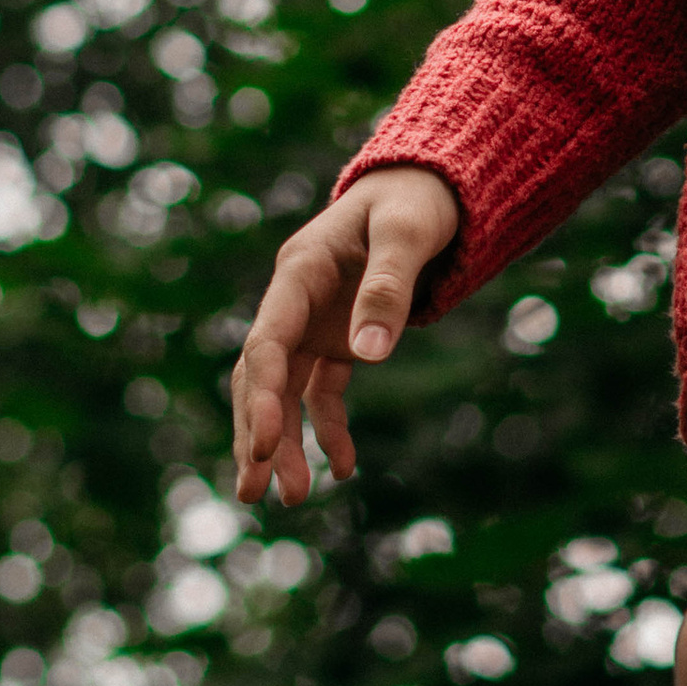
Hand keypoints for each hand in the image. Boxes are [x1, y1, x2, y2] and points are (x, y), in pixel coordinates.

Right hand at [230, 165, 461, 508]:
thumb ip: (389, 286)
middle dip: (256, 435)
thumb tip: (370, 356)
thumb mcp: (409, 233)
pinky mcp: (339, 338)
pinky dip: (329, 430)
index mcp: (299, 272)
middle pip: (261, 377)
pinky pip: (324, 392)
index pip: (266, 344)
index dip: (259, 397)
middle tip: (252, 493)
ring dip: (284, 443)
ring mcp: (315, 323)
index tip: (261, 445)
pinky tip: (344, 468)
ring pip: (285, 392)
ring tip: (291, 499)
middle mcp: (296, 302)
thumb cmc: (417, 200)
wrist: (434, 186)